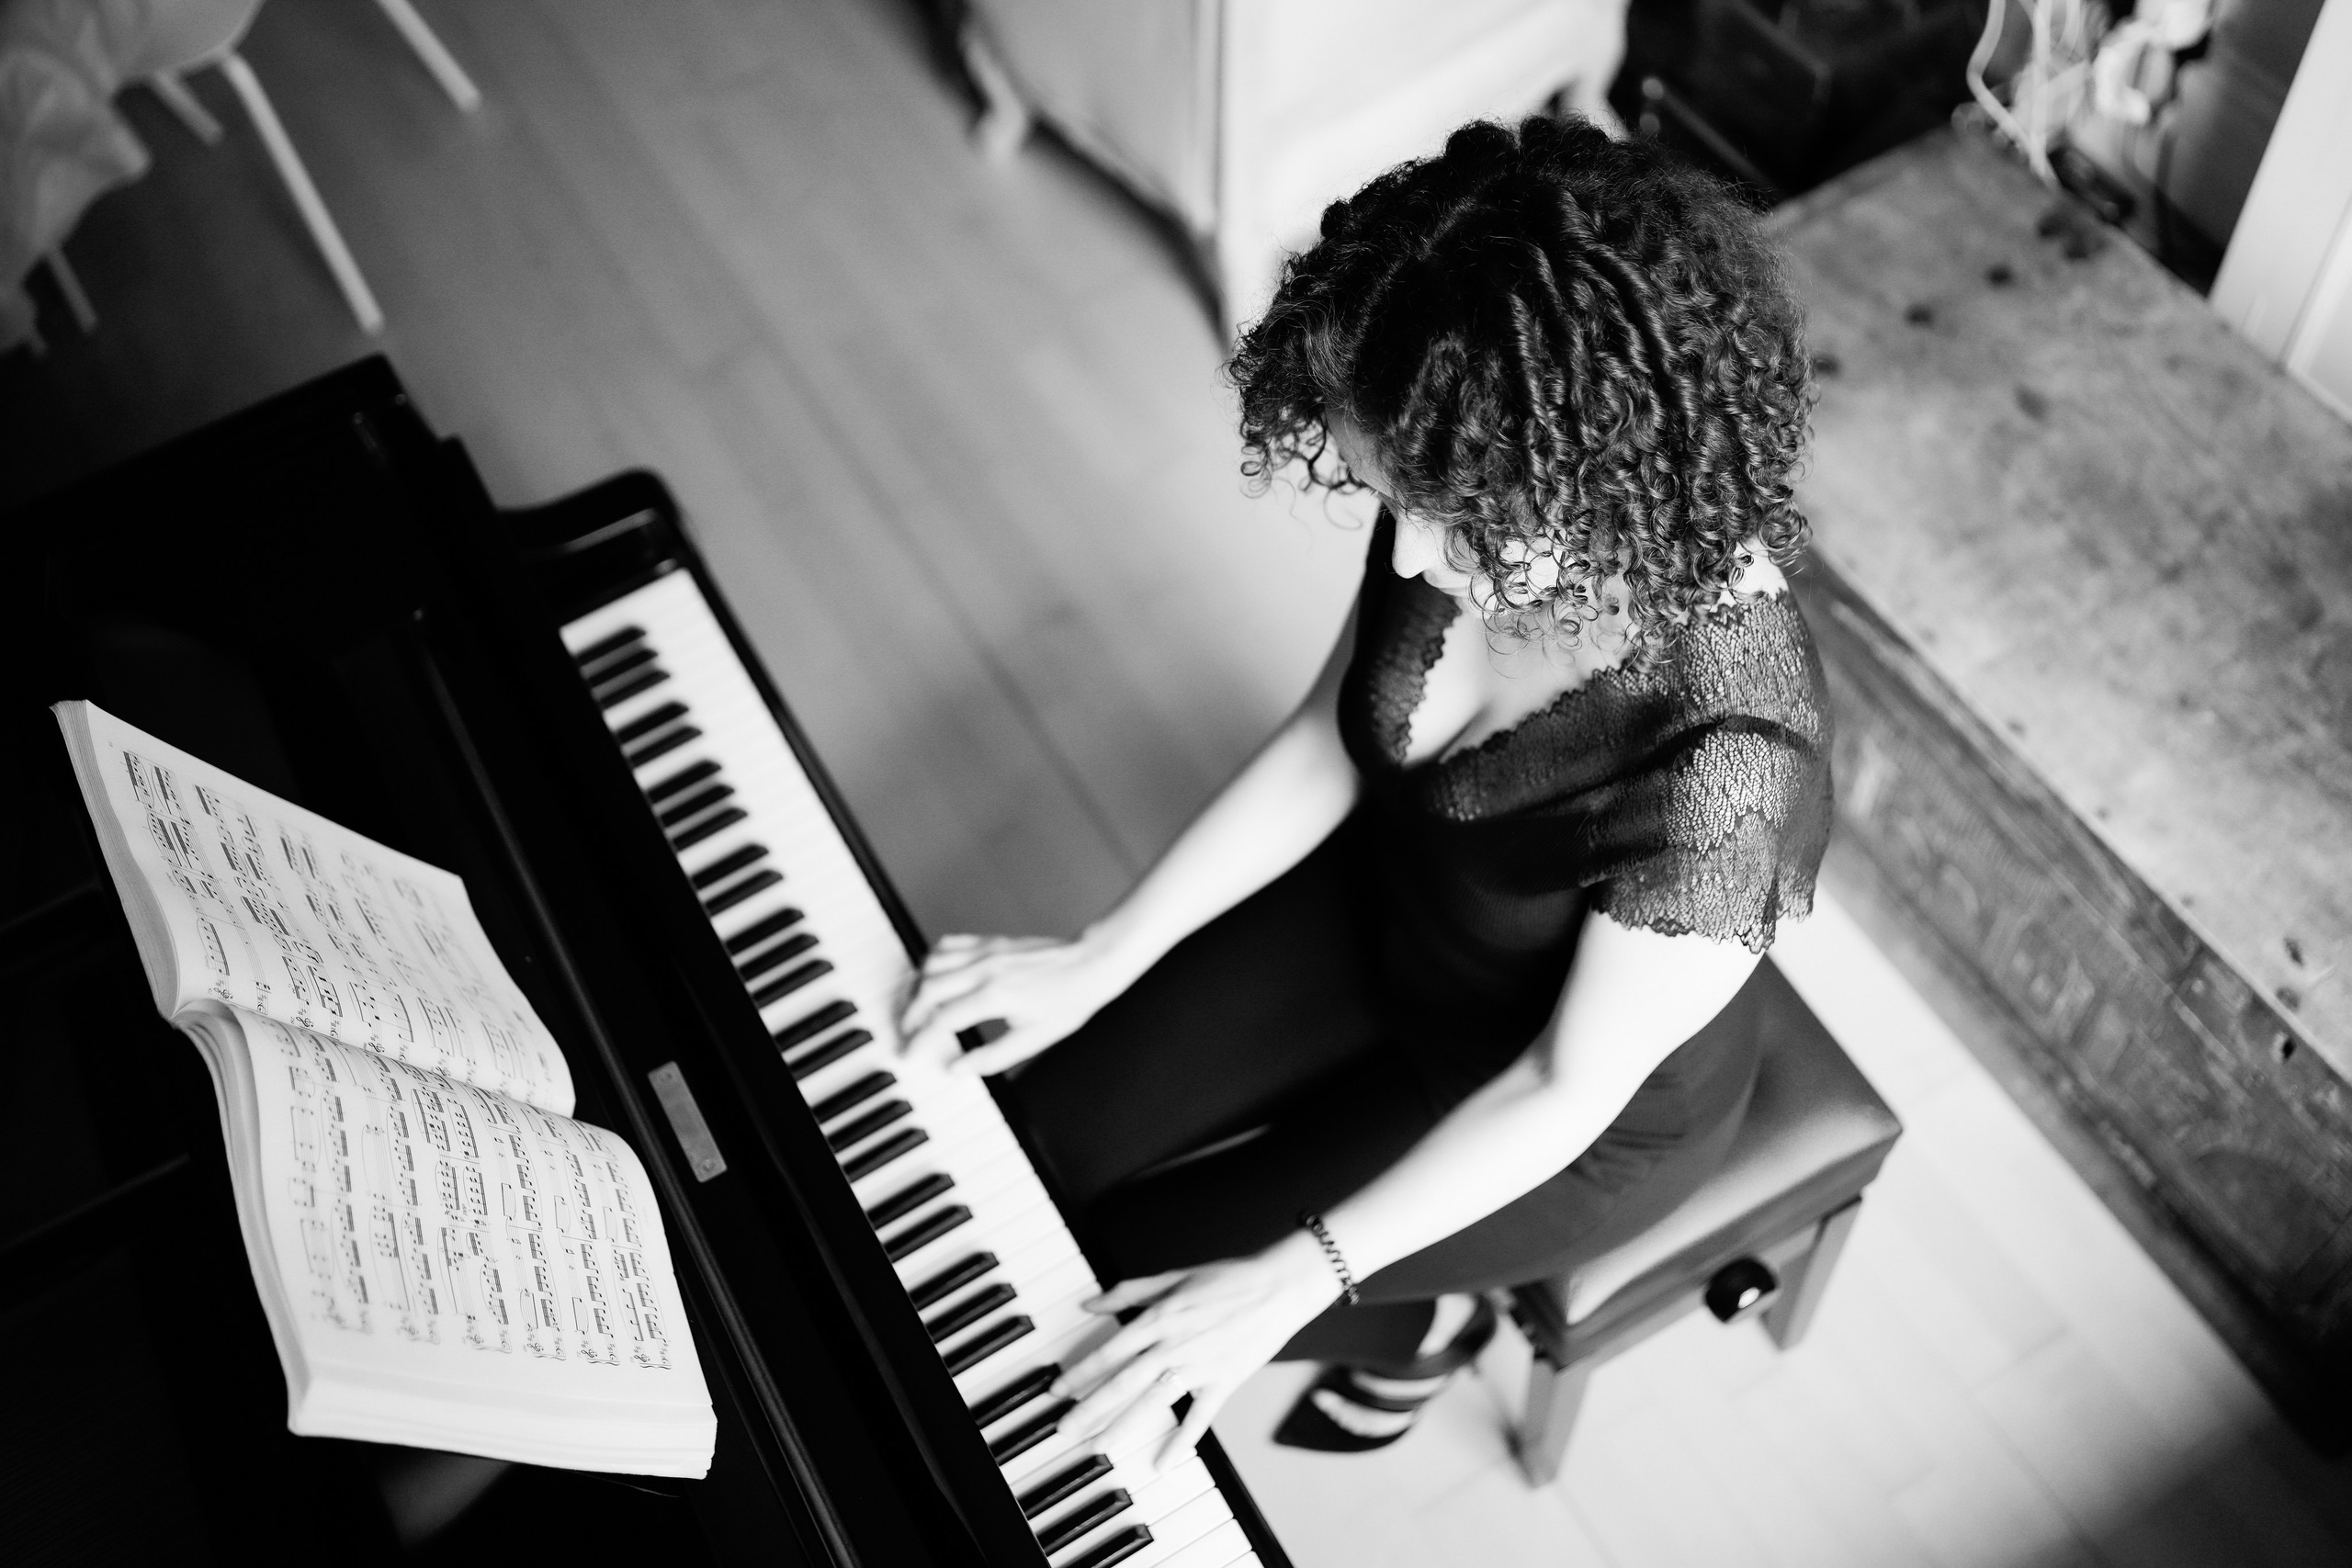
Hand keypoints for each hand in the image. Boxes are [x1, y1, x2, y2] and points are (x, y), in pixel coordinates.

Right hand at [896, 930, 1136, 1075]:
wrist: (1091, 962)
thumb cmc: (1069, 999)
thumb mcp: (1033, 1039)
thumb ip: (991, 1058)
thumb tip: (958, 1070)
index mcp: (994, 996)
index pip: (941, 1021)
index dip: (919, 1040)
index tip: (908, 1053)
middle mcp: (984, 970)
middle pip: (926, 989)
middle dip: (909, 1015)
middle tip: (906, 1034)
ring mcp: (985, 952)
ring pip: (931, 963)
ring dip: (916, 986)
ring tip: (915, 1008)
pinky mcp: (990, 941)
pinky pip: (948, 945)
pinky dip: (933, 961)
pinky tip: (935, 977)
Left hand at [1052, 1230, 1340, 1474]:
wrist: (1277, 1287)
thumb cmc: (1227, 1278)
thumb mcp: (1173, 1277)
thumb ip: (1128, 1292)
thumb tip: (1090, 1303)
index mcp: (1159, 1317)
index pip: (1109, 1351)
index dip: (1080, 1372)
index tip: (1057, 1389)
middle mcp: (1174, 1344)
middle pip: (1123, 1382)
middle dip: (1089, 1408)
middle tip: (1064, 1428)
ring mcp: (1199, 1366)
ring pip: (1153, 1401)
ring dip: (1122, 1426)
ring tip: (1098, 1446)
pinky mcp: (1224, 1382)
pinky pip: (1199, 1417)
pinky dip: (1182, 1441)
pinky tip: (1163, 1462)